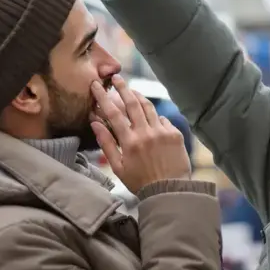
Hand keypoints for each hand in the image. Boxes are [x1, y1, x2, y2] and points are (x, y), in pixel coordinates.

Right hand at [90, 75, 190, 193]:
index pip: (113, 113)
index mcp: (129, 142)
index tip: (97, 86)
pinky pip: (162, 119)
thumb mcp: (118, 167)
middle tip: (116, 78)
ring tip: (132, 91)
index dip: (103, 97)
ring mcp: (162, 132)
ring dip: (139, 97)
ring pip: (148, 107)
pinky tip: (150, 118)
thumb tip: (94, 122)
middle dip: (122, 88)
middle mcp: (146, 133)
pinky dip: (154, 116)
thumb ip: (106, 143)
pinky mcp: (174, 134)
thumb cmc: (140, 181)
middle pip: (132, 103)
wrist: (170, 191)